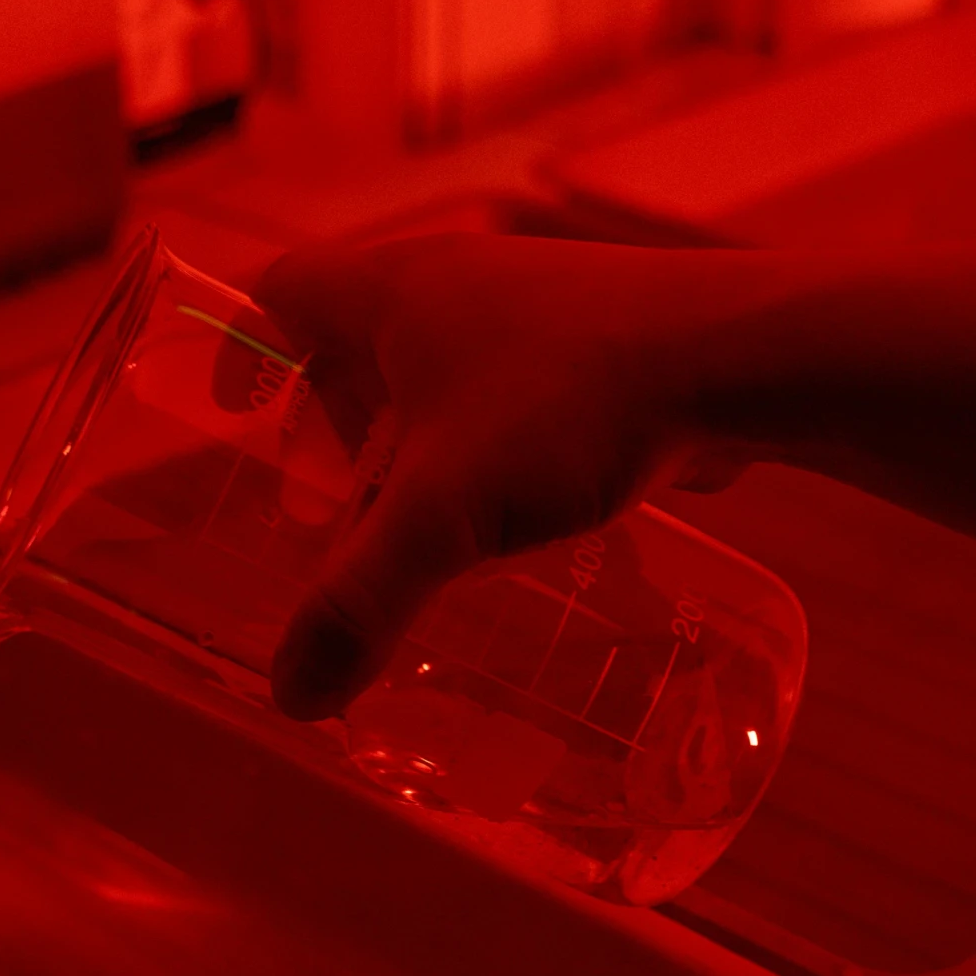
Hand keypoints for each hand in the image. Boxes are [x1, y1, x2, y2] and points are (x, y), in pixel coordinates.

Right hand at [257, 233, 767, 718]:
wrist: (743, 357)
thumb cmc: (575, 404)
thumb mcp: (446, 512)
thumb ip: (362, 602)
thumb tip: (290, 694)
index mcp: (394, 288)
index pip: (281, 288)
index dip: (242, 347)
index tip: (233, 415)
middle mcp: (459, 281)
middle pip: (356, 341)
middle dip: (331, 423)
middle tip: (325, 505)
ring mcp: (537, 309)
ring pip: (444, 371)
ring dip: (418, 442)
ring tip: (417, 528)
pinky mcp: (602, 346)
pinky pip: (517, 393)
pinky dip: (494, 449)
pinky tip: (516, 518)